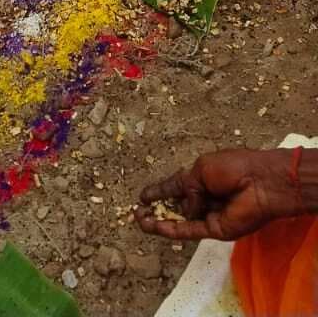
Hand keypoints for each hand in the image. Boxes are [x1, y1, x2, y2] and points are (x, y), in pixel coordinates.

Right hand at [137, 149, 300, 242]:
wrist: (260, 183)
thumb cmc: (233, 167)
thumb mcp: (203, 169)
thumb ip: (188, 188)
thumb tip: (184, 208)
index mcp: (201, 177)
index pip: (176, 186)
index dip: (160, 190)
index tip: (143, 196)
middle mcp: (204, 197)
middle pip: (176, 206)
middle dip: (157, 208)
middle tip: (138, 211)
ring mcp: (208, 215)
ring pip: (179, 220)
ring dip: (159, 221)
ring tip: (139, 220)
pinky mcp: (214, 230)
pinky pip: (189, 231)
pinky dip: (172, 229)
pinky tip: (155, 227)